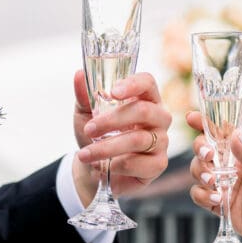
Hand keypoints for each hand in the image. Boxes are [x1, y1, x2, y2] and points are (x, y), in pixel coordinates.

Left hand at [72, 71, 170, 205]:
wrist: (94, 168)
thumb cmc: (96, 135)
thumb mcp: (85, 114)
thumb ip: (84, 95)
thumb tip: (79, 74)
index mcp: (145, 98)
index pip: (147, 82)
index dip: (132, 84)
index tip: (113, 92)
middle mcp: (159, 117)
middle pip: (143, 111)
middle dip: (112, 120)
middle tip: (89, 129)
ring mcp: (162, 141)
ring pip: (138, 140)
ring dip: (107, 147)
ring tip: (85, 154)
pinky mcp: (158, 164)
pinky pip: (138, 163)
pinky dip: (116, 165)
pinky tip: (104, 167)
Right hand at [187, 111, 241, 242]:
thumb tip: (234, 134)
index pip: (224, 133)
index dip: (206, 124)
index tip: (192, 118)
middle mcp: (234, 167)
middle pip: (205, 150)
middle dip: (201, 150)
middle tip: (209, 157)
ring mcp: (226, 186)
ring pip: (199, 171)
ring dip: (201, 173)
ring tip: (215, 183)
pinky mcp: (221, 205)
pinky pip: (200, 195)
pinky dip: (202, 196)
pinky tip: (217, 200)